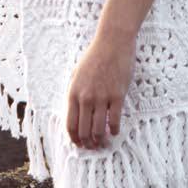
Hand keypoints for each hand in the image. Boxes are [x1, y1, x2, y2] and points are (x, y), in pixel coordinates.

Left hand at [65, 28, 135, 149]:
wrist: (113, 41)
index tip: (80, 144)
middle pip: (84, 131)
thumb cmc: (95, 56)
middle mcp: (86, 97)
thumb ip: (75, 93)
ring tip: (104, 142)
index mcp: (74, 92)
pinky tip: (115, 131)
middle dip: (88, 144)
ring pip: (99, 130)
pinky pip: (115, 121)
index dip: (75, 139)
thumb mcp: (77, 73)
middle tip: (93, 147)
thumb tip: (76, 113)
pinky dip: (115, 130)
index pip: (71, 125)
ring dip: (101, 140)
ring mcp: (102, 97)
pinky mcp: (117, 95)